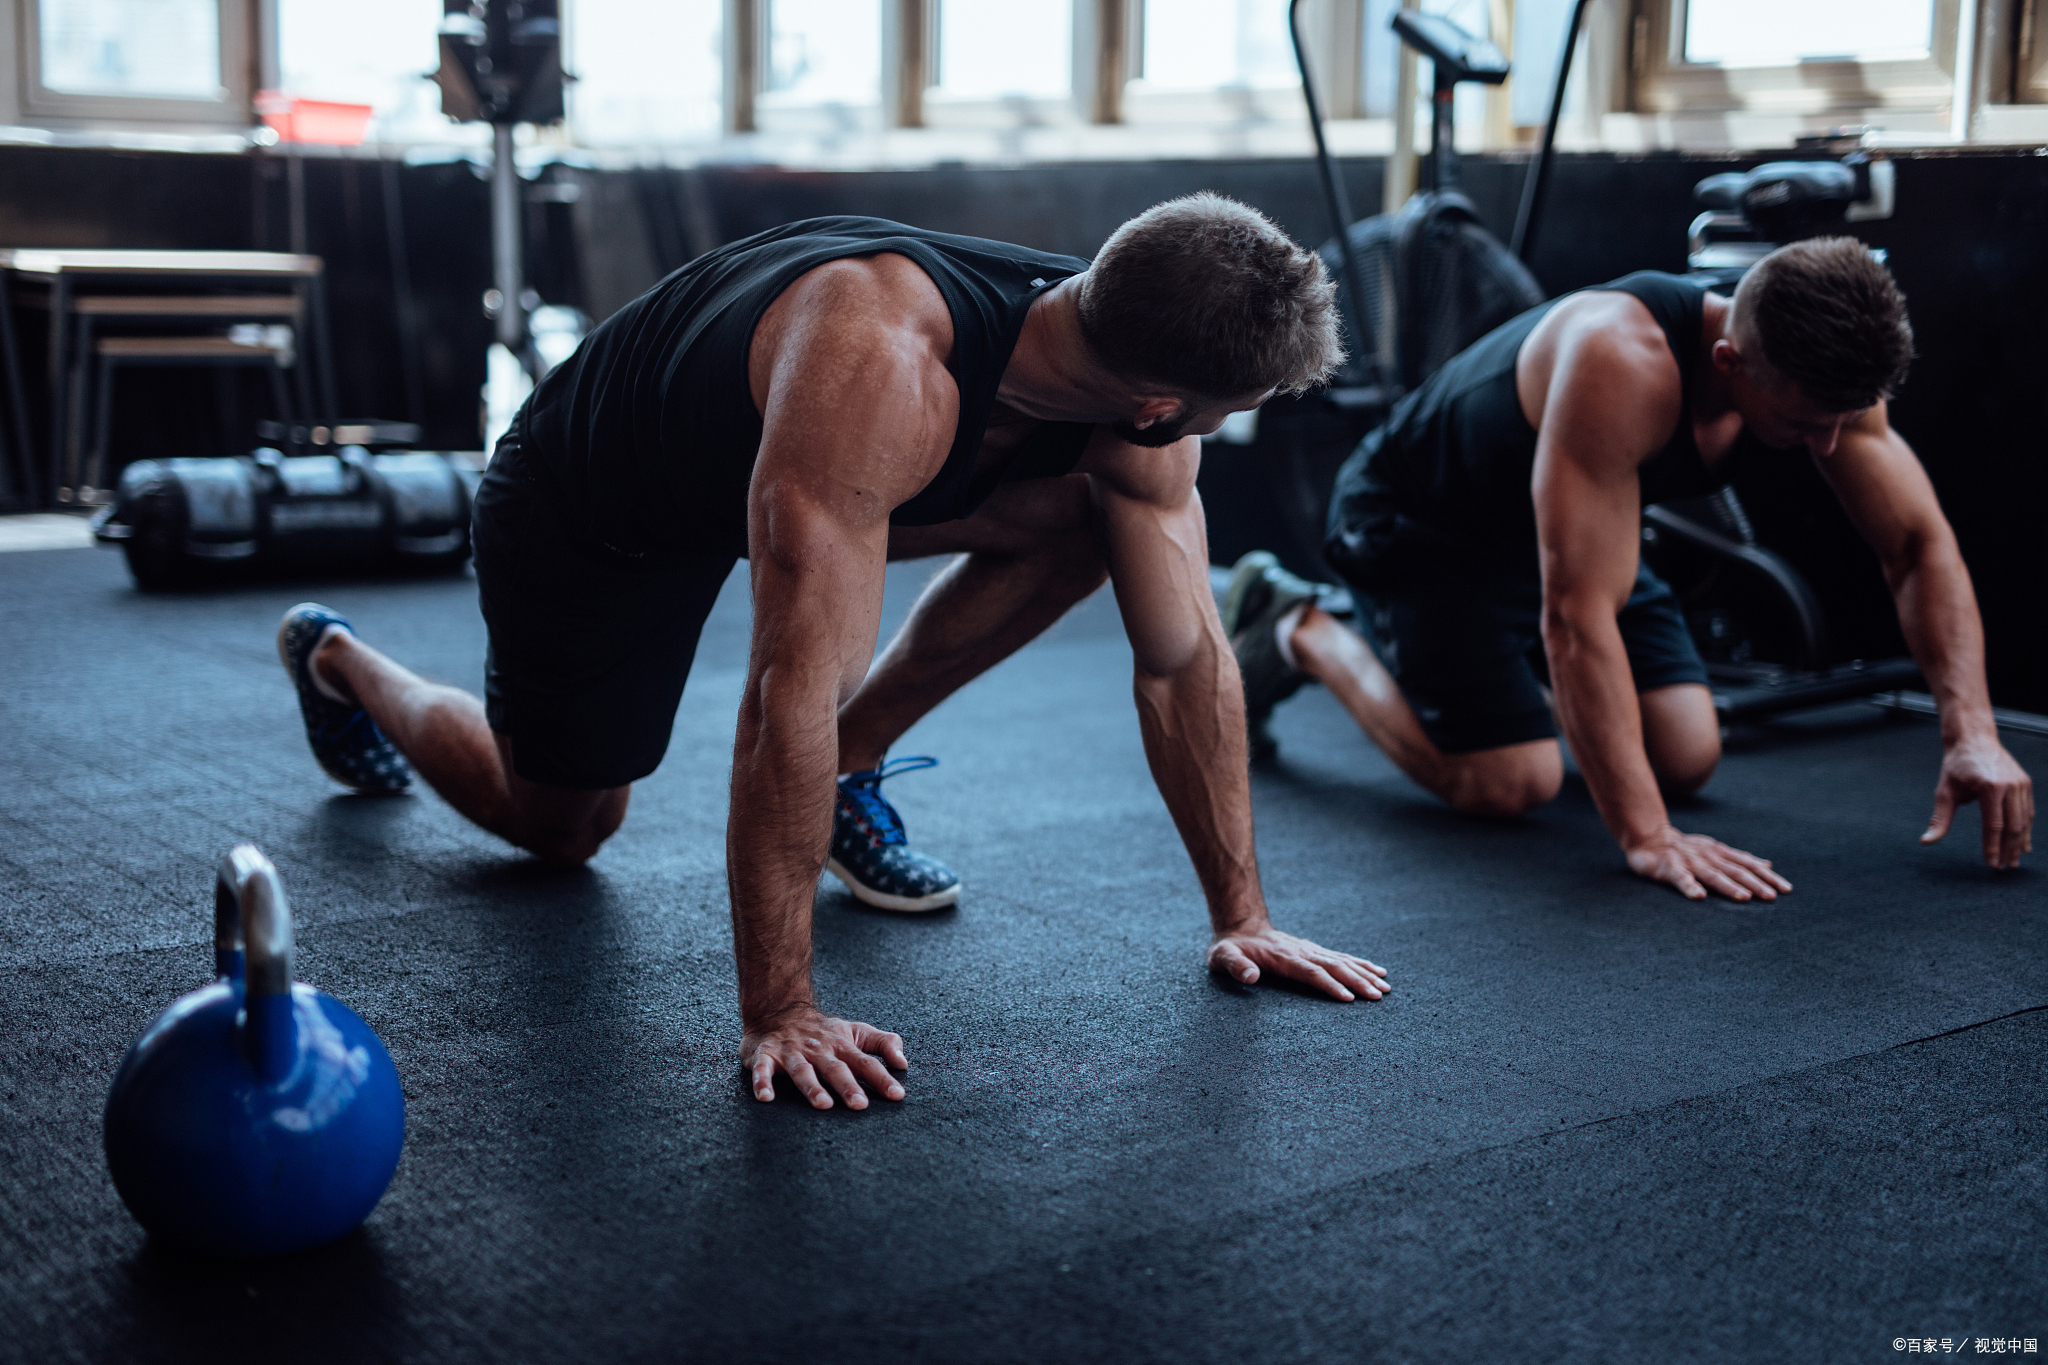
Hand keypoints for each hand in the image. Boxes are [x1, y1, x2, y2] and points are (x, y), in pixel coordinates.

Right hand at [742, 1009, 907, 1109]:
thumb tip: (904, 1063)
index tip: (897, 1095)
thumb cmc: (822, 1031)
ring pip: (803, 1071)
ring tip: (823, 1104)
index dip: (882, 1078)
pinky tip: (766, 1097)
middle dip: (847, 1086)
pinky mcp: (765, 1055)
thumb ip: (882, 1044)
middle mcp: (818, 1049)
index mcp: (841, 1046)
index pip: (866, 1062)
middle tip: (860, 1105)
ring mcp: (791, 1052)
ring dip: (812, 1087)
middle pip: (835, 1069)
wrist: (778, 1011)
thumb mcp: (855, 1032)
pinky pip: (762, 1069)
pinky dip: (762, 1082)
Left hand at [1209, 924, 1388, 1000]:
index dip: (1329, 984)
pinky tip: (1377, 971)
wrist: (1240, 925)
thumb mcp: (1222, 956)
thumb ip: (1235, 966)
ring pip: (1342, 962)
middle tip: (1379, 995)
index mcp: (1283, 958)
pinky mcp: (1314, 951)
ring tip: (1386, 986)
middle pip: (1333, 967)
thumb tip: (1251, 976)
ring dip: (1364, 974)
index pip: (1310, 972)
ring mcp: (1310, 950)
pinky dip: (1361, 964)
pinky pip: (1341, 958)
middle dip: (1357, 981)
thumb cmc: (1230, 948)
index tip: (1348, 998)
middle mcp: (1302, 952)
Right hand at [1625, 825, 1790, 901]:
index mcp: (1720, 853)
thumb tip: (1767, 865)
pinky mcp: (1668, 868)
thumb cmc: (1684, 849)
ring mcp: (1689, 862)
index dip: (1767, 876)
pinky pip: (1680, 878)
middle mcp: (1708, 856)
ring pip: (1711, 874)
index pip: (1748, 865)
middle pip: (1734, 871)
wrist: (1648, 837)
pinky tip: (1698, 896)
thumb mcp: (1715, 849)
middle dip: (1754, 883)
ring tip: (1743, 897)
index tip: (1786, 889)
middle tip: (1771, 896)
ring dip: (1728, 886)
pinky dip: (1689, 886)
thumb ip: (1739, 858)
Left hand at [1923, 738, 2032, 869]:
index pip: (1993, 825)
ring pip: (2024, 820)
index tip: (1990, 864)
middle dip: (2008, 849)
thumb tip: (1926, 842)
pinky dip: (2026, 829)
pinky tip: (2023, 844)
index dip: (1993, 847)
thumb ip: (1939, 819)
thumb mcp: (1945, 791)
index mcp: (1990, 787)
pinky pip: (2028, 811)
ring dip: (2019, 843)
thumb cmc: (1956, 766)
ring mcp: (2021, 784)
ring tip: (2013, 861)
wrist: (1974, 739)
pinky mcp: (2025, 783)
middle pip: (2013, 826)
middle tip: (2002, 868)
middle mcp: (2010, 786)